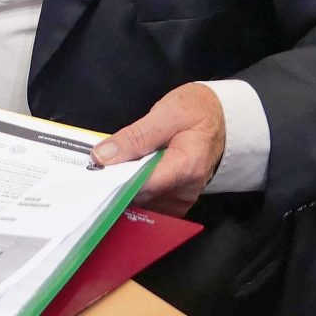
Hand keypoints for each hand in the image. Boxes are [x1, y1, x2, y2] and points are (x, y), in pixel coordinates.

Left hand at [91, 83, 226, 217]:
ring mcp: (181, 202)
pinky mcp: (176, 204)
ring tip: (109, 171)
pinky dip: (133, 193)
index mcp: (186, 167)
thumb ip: (135, 136)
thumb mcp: (168, 112)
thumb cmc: (196, 111)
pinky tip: (124, 178)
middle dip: (115, 184)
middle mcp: (185, 192)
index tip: (93, 173)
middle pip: (140, 198)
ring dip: (122, 189)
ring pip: (141, 204)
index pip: (142, 185)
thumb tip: (101, 156)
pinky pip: (148, 205)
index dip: (115, 181)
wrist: (221, 120)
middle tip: (95, 170)